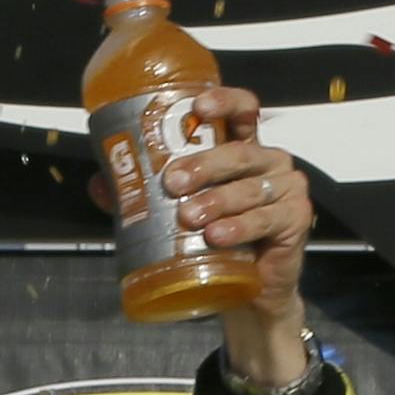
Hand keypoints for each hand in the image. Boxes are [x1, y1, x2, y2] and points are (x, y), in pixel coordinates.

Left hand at [89, 85, 312, 385]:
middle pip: (239, 153)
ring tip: (190, 217)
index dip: (224, 102)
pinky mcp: (296, 219)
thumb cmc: (214, 243)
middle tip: (173, 182)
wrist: (246, 292)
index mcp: (242, 150)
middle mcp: (268, 162)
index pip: (242, 111)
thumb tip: (99, 183)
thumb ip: (142, 196)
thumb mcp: (177, 215)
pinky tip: (219, 236)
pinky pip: (267, 219)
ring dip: (218, 201)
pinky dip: (241, 228)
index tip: (197, 109)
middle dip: (204, 165)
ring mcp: (286, 189)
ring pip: (250, 188)